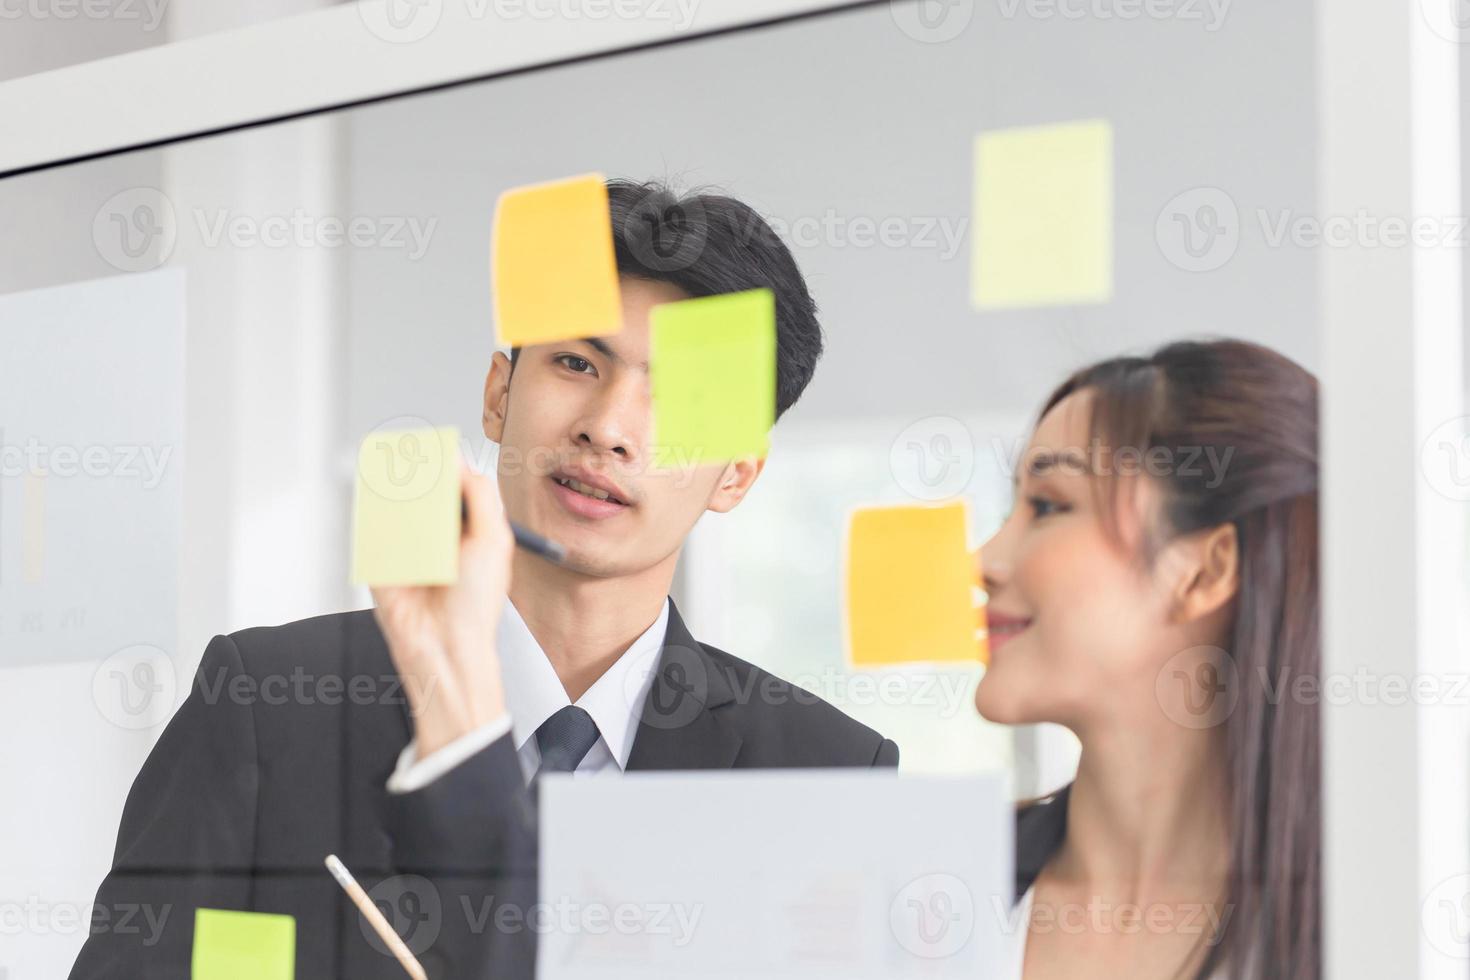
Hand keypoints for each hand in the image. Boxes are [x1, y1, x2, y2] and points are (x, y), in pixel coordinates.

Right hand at [371, 460, 513, 757]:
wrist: (445, 647)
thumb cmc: (474, 604)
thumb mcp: (493, 541)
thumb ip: (480, 497)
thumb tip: (461, 463)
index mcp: (467, 530)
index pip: (453, 486)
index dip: (444, 468)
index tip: (436, 452)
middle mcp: (437, 537)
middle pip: (419, 492)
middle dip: (414, 477)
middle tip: (411, 464)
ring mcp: (407, 550)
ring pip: (392, 509)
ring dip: (392, 496)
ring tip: (395, 487)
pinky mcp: (381, 565)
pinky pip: (371, 534)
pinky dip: (372, 521)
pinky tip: (379, 516)